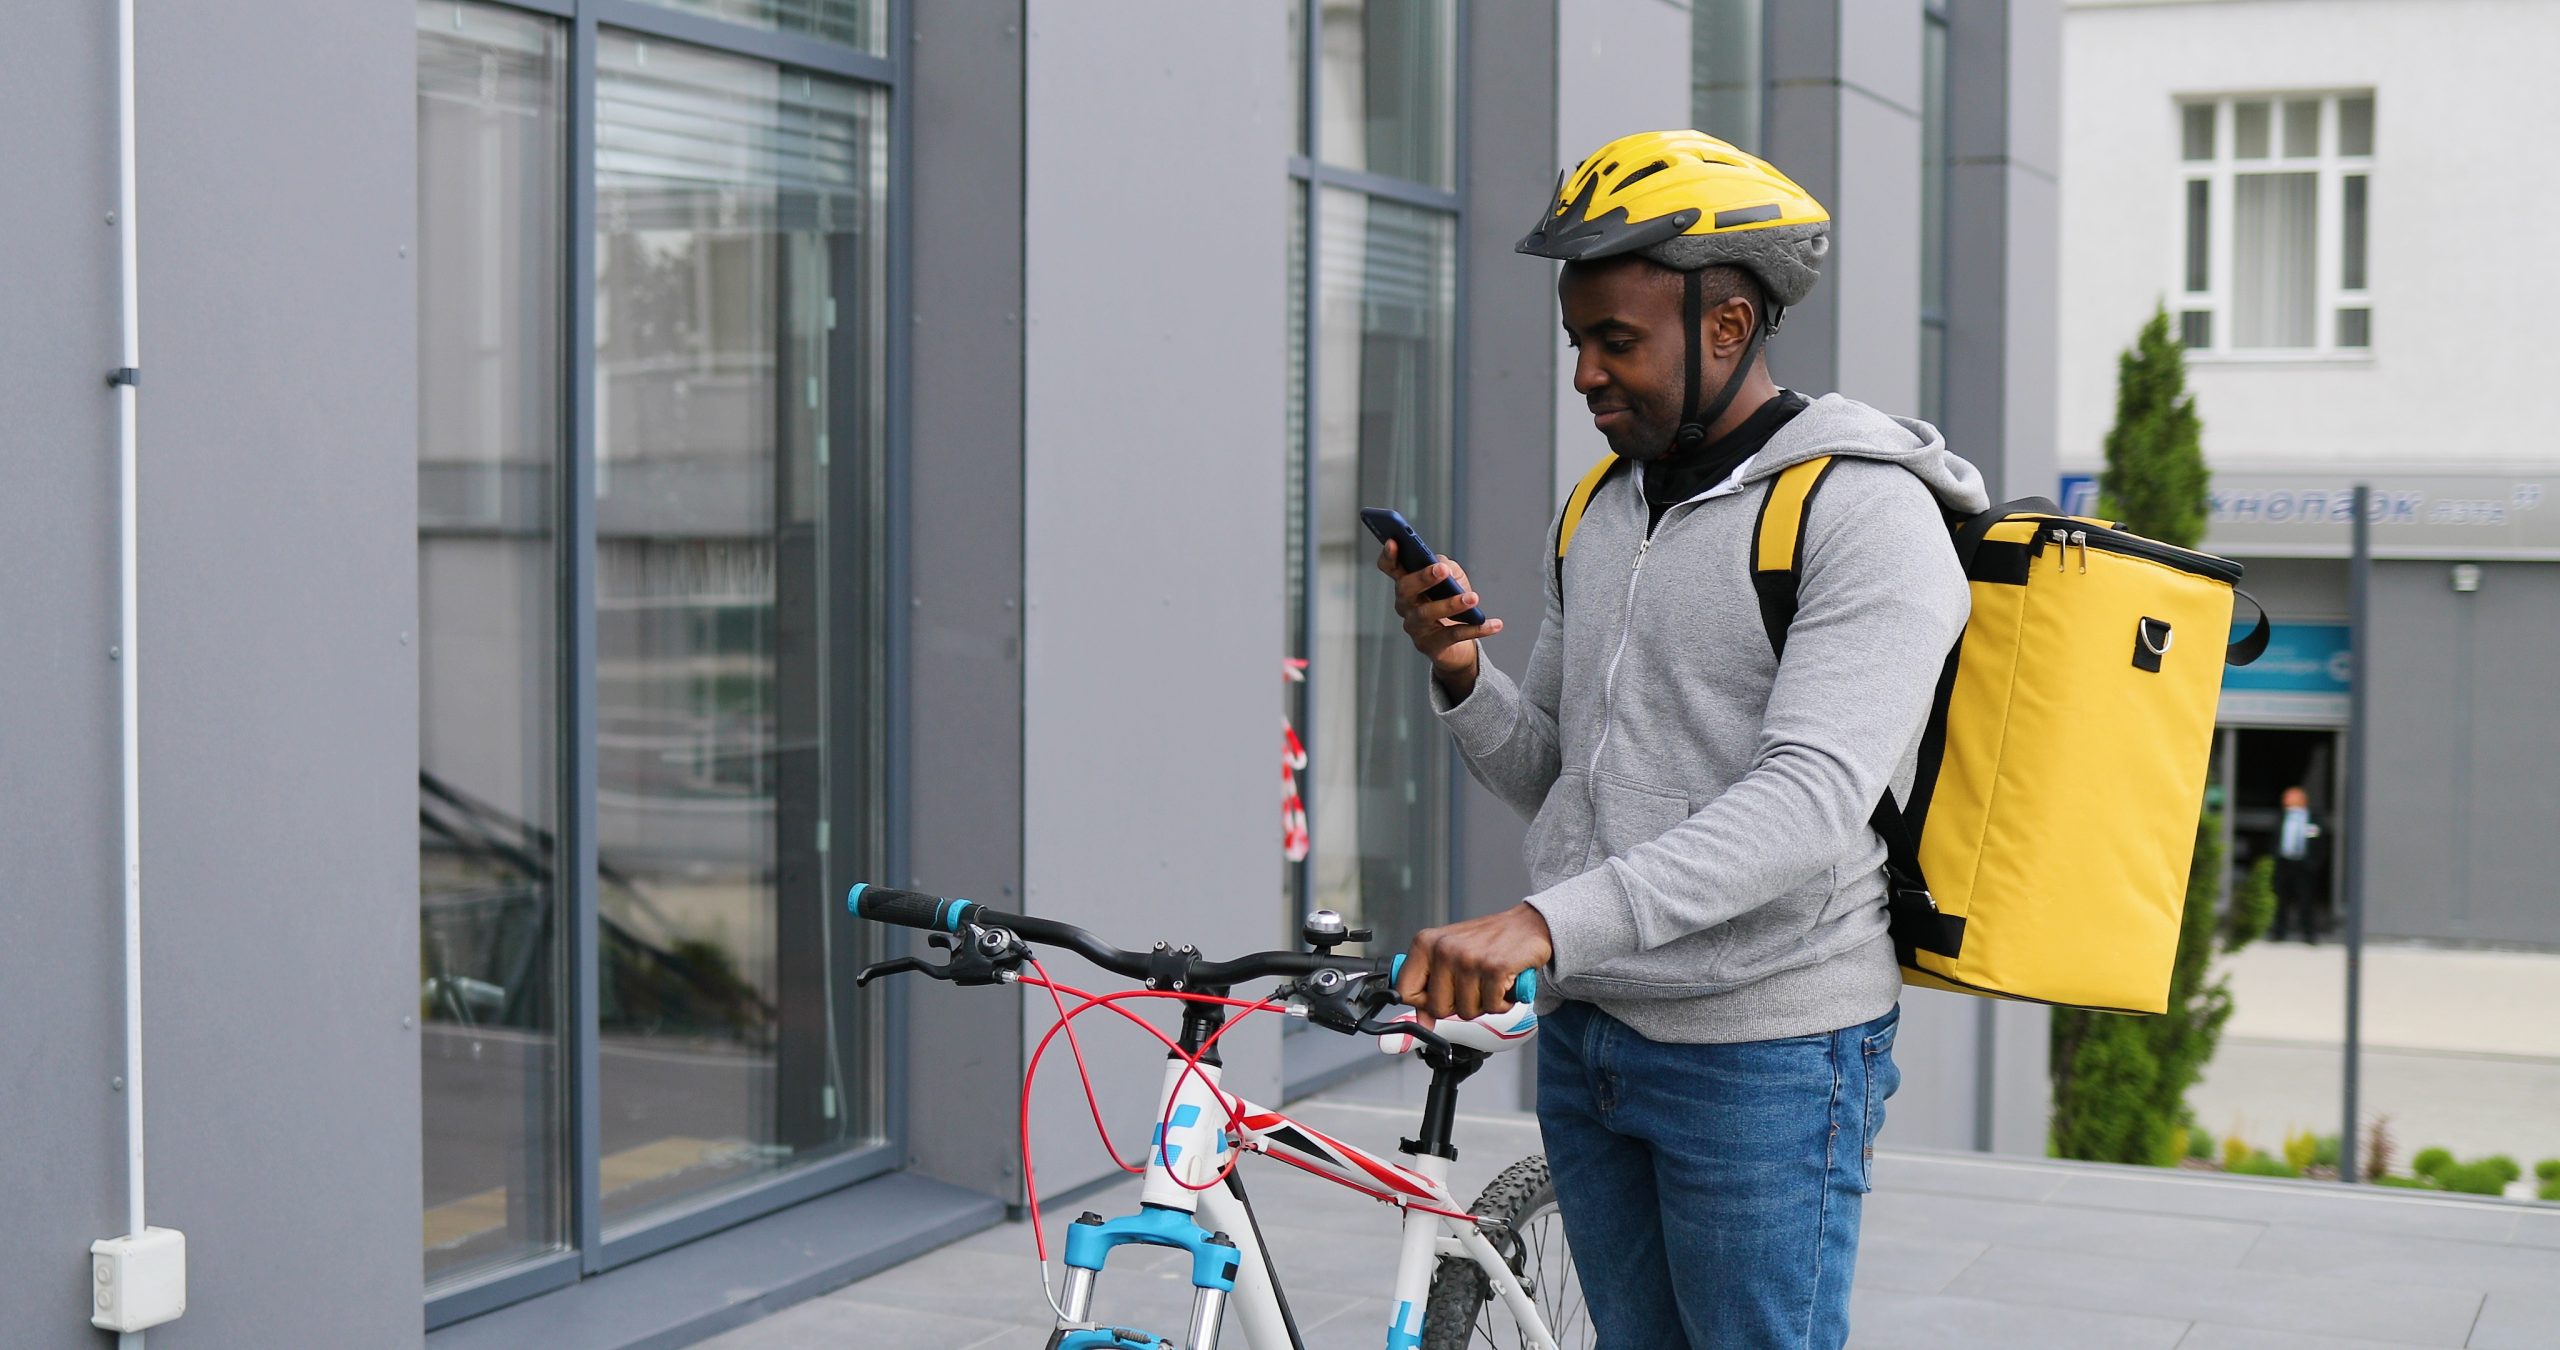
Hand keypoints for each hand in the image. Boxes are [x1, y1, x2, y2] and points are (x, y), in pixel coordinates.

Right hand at [1376, 543, 1503, 699]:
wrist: (1456, 646)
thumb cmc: (1451, 604)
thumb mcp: (1452, 580)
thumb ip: (1447, 567)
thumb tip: (1443, 566)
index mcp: (1407, 584)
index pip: (1390, 568)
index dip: (1389, 555)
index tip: (1394, 541)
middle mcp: (1405, 605)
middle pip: (1405, 589)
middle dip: (1422, 578)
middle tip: (1442, 570)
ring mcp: (1415, 627)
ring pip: (1427, 613)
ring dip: (1451, 604)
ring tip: (1473, 598)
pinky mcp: (1432, 646)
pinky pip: (1454, 635)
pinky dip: (1477, 629)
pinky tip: (1496, 624)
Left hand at [1395, 903, 1552, 1023]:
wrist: (1527, 925)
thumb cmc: (1488, 941)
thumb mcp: (1450, 957)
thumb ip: (1431, 987)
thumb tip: (1422, 1021)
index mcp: (1425, 943)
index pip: (1405, 990)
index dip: (1423, 1003)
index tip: (1439, 996)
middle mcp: (1444, 949)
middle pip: (1438, 1008)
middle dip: (1459, 1005)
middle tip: (1473, 986)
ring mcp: (1469, 959)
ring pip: (1467, 1011)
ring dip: (1484, 1004)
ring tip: (1489, 981)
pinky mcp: (1495, 969)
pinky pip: (1492, 1008)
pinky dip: (1502, 1003)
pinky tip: (1504, 983)